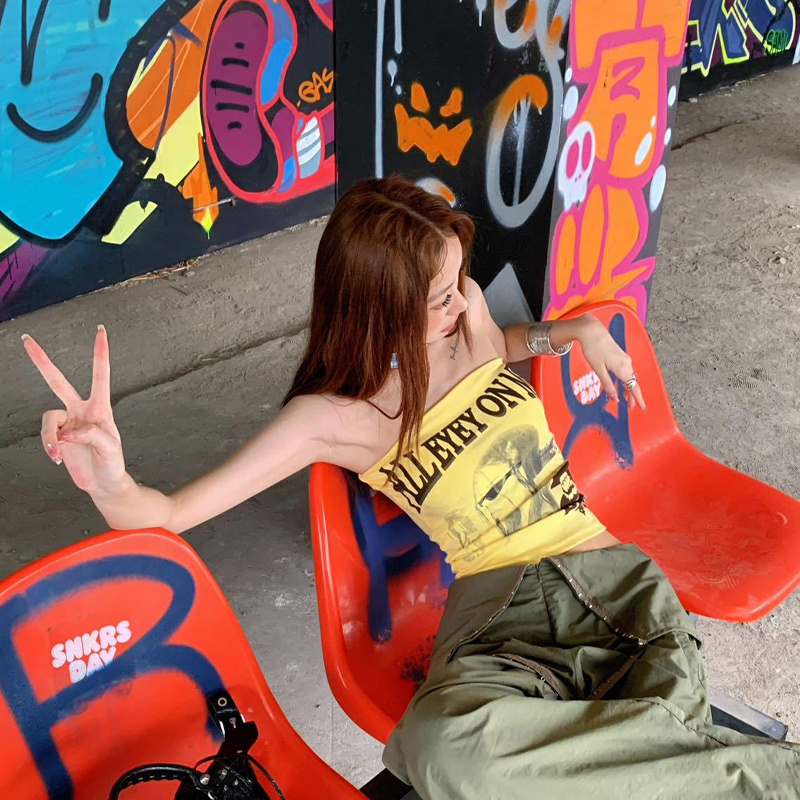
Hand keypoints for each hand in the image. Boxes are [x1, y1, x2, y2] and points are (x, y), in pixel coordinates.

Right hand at [23, 326, 127, 494]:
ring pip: (48, 419)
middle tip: (26, 339)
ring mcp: (68, 423)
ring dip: (50, 436)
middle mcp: (81, 410)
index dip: (100, 353)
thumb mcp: (110, 449)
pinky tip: (58, 458)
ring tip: (57, 453)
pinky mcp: (58, 437)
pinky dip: (49, 447)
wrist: (103, 482)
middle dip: (41, 361)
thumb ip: (92, 436)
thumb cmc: (112, 463)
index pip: (100, 374)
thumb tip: (68, 432)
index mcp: (100, 407)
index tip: (100, 331)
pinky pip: (47, 436)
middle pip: (57, 381)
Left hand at [576, 315, 645, 410]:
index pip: (633, 387)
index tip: (642, 408)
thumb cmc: (592, 348)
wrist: (592, 331)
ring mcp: (625, 358)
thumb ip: (607, 384)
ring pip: (630, 377)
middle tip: (632, 407)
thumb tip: (615, 399)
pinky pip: (627, 371)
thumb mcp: (598, 369)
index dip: (638, 399)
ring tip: (627, 399)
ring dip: (630, 388)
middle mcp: (626, 363)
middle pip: (633, 383)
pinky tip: (622, 385)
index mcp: (622, 368)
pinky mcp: (621, 355)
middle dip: (634, 396)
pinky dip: (626, 380)